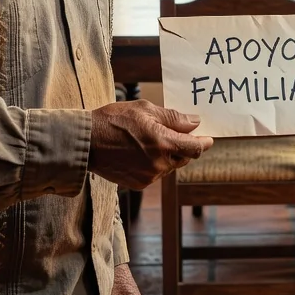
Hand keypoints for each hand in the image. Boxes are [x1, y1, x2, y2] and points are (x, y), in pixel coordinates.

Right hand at [89, 100, 213, 188]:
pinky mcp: (138, 184)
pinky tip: (141, 152)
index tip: (209, 138)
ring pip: (169, 166)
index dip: (204, 143)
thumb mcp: (145, 110)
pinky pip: (155, 174)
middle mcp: (158, 164)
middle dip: (184, 146)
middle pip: (183, 158)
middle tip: (178, 134)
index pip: (195, 148)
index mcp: (163, 143)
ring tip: (151, 140)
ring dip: (168, 155)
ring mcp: (148, 176)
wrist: (85, 142)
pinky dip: (155, 163)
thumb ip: (173, 118)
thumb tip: (194, 123)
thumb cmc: (114, 120)